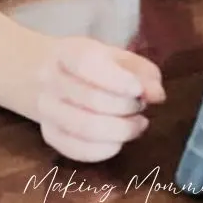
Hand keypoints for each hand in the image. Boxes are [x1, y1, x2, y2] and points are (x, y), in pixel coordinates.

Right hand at [34, 35, 165, 161]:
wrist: (47, 74)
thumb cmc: (89, 65)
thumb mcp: (116, 57)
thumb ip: (141, 71)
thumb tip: (157, 95)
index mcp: (66, 52)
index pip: (86, 64)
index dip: (116, 80)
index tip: (138, 90)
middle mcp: (49, 80)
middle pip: (90, 99)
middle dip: (126, 106)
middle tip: (141, 105)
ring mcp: (45, 110)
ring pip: (85, 128)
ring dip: (121, 130)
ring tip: (137, 124)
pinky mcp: (49, 135)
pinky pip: (78, 150)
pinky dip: (106, 149)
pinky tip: (119, 141)